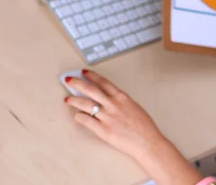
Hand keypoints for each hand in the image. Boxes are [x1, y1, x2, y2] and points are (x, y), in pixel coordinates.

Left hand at [64, 70, 201, 184]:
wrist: (147, 142)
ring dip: (74, 100)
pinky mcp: (103, 130)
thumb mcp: (134, 106)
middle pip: (90, 90)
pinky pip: (86, 121)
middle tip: (69, 80)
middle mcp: (113, 105)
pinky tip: (76, 115)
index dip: (91, 76)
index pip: (102, 82)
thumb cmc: (144, 126)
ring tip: (68, 99)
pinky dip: (79, 117)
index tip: (83, 73)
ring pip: (85, 104)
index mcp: (121, 97)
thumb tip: (108, 98)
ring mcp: (107, 117)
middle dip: (77, 83)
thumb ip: (120, 101)